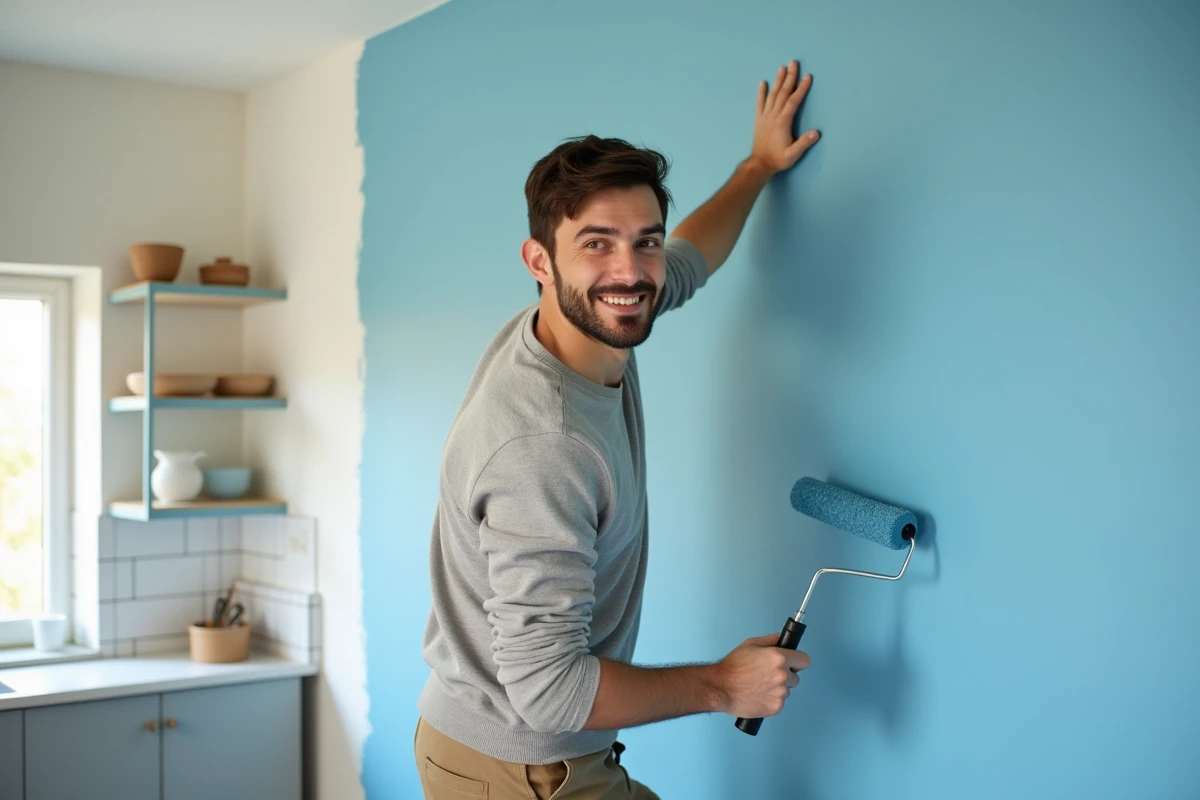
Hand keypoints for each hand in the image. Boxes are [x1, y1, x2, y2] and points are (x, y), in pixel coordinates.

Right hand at [711, 633, 811, 717]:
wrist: (720, 687)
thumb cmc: (732, 667)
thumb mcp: (750, 644)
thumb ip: (770, 640)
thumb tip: (780, 639)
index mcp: (779, 657)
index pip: (804, 660)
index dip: (797, 662)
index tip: (792, 664)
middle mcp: (783, 675)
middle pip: (796, 677)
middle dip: (785, 676)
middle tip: (767, 676)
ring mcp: (781, 693)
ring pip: (787, 691)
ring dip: (778, 689)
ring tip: (759, 686)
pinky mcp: (776, 707)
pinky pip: (780, 702)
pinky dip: (772, 700)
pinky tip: (759, 695)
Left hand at [749, 60, 819, 174]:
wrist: (759, 164)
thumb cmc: (778, 159)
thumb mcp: (793, 154)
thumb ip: (804, 143)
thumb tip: (816, 133)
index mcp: (783, 121)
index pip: (793, 101)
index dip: (801, 88)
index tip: (807, 77)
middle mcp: (773, 115)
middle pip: (783, 93)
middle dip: (790, 77)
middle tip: (793, 63)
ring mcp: (765, 116)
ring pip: (772, 95)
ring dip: (777, 81)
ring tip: (782, 68)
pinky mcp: (759, 120)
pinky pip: (759, 103)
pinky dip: (761, 93)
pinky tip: (762, 83)